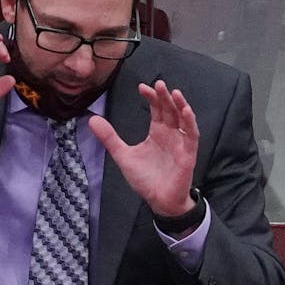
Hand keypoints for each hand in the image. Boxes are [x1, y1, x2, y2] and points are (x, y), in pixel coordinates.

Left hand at [88, 80, 197, 215]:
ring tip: (175, 92)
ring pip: (183, 119)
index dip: (151, 97)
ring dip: (180, 105)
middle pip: (170, 110)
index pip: (157, 109)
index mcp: (157, 132)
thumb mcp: (123, 155)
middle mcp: (170, 134)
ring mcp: (180, 143)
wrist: (158, 201)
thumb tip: (92, 119)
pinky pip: (192, 135)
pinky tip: (186, 111)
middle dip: (165, 96)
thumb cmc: (146, 179)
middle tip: (158, 84)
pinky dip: (190, 123)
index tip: (141, 87)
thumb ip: (110, 138)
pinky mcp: (188, 154)